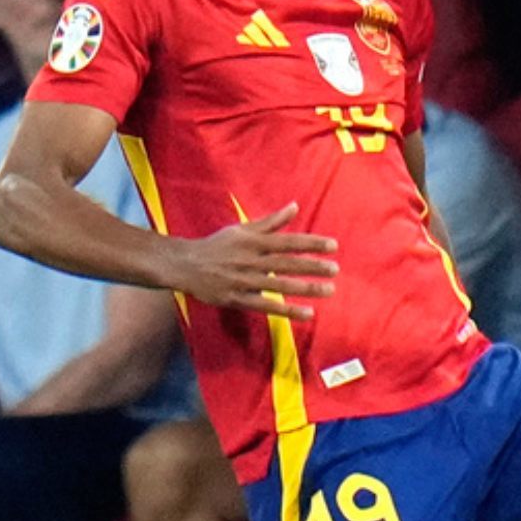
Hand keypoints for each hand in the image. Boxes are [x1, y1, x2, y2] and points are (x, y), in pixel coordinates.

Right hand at [171, 203, 338, 321]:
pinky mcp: (238, 299)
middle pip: (286, 263)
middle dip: (312, 266)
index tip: (333, 246)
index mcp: (253, 241)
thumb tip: (295, 206)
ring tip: (329, 290)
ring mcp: (244, 281)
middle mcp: (250, 260)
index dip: (311, 243)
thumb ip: (271, 222)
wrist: (185, 265)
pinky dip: (287, 311)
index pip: (288, 242)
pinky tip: (308, 313)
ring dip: (305, 288)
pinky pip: (266, 306)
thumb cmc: (217, 245)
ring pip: (279, 285)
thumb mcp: (242, 229)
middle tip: (335, 269)